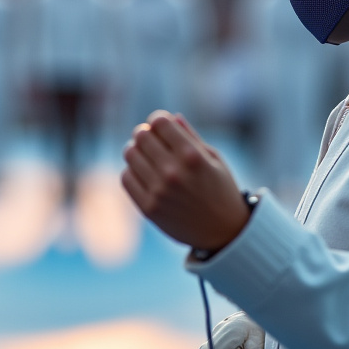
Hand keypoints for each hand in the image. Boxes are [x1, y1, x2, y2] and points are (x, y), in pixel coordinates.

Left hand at [121, 111, 249, 251]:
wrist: (223, 232)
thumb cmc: (221, 190)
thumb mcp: (214, 159)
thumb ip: (191, 136)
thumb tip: (170, 116)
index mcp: (192, 156)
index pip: (159, 122)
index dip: (158, 119)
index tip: (162, 126)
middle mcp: (173, 172)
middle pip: (141, 136)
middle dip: (146, 133)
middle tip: (152, 139)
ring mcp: (159, 191)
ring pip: (130, 154)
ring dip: (136, 150)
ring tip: (146, 155)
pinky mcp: (148, 208)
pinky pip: (126, 177)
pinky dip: (132, 171)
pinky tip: (144, 173)